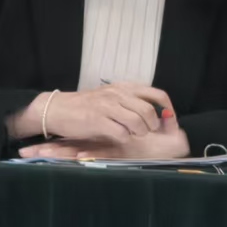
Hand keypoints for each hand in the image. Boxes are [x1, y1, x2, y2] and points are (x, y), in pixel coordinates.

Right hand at [19, 83, 189, 160]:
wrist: (58, 109)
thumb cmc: (86, 105)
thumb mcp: (110, 97)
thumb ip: (129, 103)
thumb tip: (153, 115)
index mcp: (124, 88)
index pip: (156, 94)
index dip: (167, 108)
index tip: (168, 119)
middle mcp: (118, 94)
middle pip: (148, 111)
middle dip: (152, 125)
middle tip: (146, 131)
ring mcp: (107, 107)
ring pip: (137, 122)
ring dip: (139, 133)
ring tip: (132, 135)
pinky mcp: (97, 121)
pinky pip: (121, 133)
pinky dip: (124, 139)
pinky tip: (118, 138)